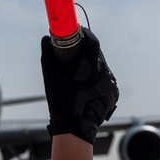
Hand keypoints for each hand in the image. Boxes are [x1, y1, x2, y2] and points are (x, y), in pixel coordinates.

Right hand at [40, 28, 118, 143]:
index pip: (92, 41)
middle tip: (74, 55)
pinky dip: (96, 80)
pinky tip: (85, 88)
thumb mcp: (50, 77)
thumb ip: (48, 54)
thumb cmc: (60, 102)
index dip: (85, 33)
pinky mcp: (113, 93)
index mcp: (89, 67)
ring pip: (101, 67)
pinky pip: (105, 80)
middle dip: (86, 52)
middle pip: (96, 54)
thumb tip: (46, 39)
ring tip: (78, 77)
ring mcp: (110, 84)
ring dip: (92, 67)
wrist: (75, 128)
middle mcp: (103, 73)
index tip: (77, 32)